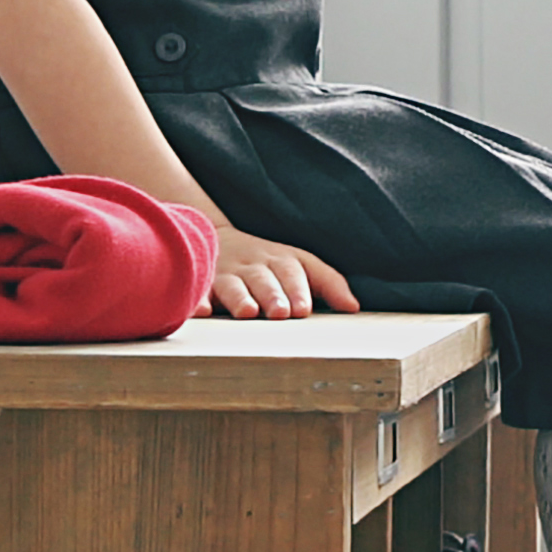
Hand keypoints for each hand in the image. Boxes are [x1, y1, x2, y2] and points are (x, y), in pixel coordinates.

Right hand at [207, 223, 359, 319]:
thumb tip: (353, 308)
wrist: (216, 238)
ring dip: (240, 297)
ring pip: (233, 283)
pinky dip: (198, 299)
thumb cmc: (266, 263)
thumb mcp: (299, 264)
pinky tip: (202, 311)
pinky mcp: (202, 283)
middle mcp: (255, 265)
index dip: (299, 288)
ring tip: (247, 312)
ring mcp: (226, 273)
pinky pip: (198, 290)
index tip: (304, 309)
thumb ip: (327, 283)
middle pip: (264, 278)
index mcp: (281, 260)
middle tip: (281, 313)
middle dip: (273, 294)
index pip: (294, 270)